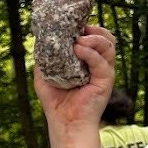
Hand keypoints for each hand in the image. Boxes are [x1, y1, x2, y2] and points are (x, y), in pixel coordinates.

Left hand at [35, 25, 116, 139]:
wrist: (64, 123)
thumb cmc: (56, 102)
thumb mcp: (44, 75)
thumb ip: (44, 59)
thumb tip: (39, 41)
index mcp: (86, 61)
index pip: (93, 38)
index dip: (86, 28)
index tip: (72, 24)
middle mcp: (97, 64)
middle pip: (106, 38)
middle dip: (94, 29)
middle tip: (79, 29)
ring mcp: (103, 72)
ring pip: (108, 46)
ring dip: (94, 38)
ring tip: (78, 40)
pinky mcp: (106, 81)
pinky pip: (102, 62)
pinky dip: (91, 53)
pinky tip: (78, 49)